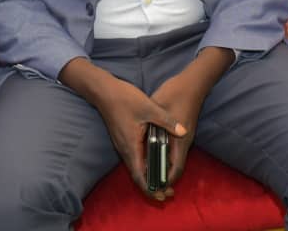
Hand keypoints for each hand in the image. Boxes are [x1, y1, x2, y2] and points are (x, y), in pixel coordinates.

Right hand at [92, 76, 185, 200]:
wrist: (104, 90)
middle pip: (138, 175)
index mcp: (131, 146)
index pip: (139, 176)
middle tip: (168, 192)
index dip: (150, 188)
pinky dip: (145, 165)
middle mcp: (125, 149)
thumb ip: (167, 121)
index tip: (162, 196)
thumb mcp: (149, 108)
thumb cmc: (124, 99)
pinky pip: (135, 158)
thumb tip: (184, 132)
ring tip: (164, 180)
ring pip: (136, 167)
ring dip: (149, 175)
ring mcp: (123, 144)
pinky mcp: (123, 139)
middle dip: (153, 186)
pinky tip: (155, 160)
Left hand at [149, 72, 206, 194]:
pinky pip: (170, 149)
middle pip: (173, 166)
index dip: (166, 181)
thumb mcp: (159, 108)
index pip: (176, 169)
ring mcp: (182, 137)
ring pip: (171, 158)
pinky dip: (161, 155)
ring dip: (161, 166)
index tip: (155, 189)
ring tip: (146, 173)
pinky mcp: (179, 131)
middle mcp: (183, 141)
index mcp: (180, 140)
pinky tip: (149, 153)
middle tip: (150, 186)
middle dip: (162, 177)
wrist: (192, 82)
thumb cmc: (176, 93)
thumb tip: (148, 142)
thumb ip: (156, 126)